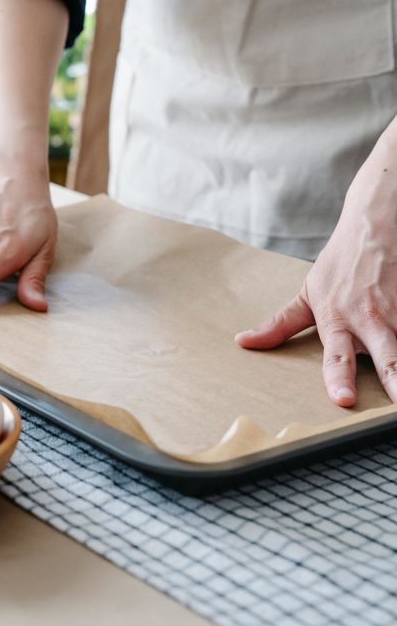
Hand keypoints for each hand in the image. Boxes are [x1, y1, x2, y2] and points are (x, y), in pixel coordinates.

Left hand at [236, 133, 396, 405]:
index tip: (344, 400)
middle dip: (395, 380)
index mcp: (338, 319)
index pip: (336, 355)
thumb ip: (279, 325)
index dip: (339, 378)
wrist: (375, 225)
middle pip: (387, 357)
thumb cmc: (339, 265)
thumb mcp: (306, 294)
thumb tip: (243, 343)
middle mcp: (371, 319)